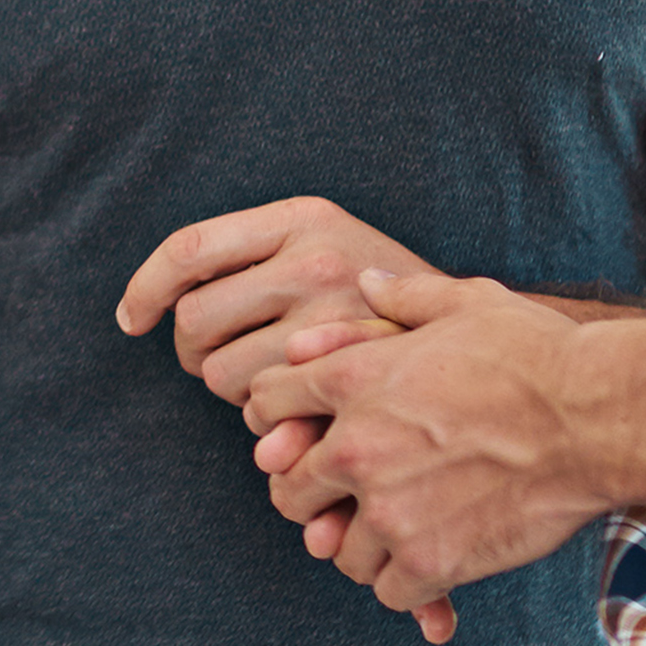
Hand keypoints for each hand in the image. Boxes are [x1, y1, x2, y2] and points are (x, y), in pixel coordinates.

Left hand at [116, 196, 438, 404]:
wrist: (514, 352)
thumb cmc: (410, 308)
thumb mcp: (347, 249)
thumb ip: (269, 264)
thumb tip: (141, 316)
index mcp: (308, 217)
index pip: (190, 248)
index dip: (146, 287)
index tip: (132, 319)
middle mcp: (314, 260)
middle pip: (195, 319)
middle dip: (197, 353)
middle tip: (224, 366)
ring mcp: (330, 322)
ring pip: (223, 376)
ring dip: (237, 395)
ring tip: (279, 392)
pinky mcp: (342, 378)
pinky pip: (262, 418)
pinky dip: (268, 427)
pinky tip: (301, 422)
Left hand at [242, 268, 617, 623]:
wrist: (602, 420)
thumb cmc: (539, 354)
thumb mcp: (465, 302)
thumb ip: (403, 295)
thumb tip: (366, 282)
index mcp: (355, 378)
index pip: (265, 404)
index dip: (277, 418)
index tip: (300, 431)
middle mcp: (359, 446)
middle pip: (286, 488)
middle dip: (308, 491)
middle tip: (340, 496)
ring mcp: (390, 509)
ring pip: (333, 548)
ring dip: (358, 542)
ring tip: (393, 530)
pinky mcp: (429, 561)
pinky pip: (386, 590)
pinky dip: (403, 582)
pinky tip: (430, 560)